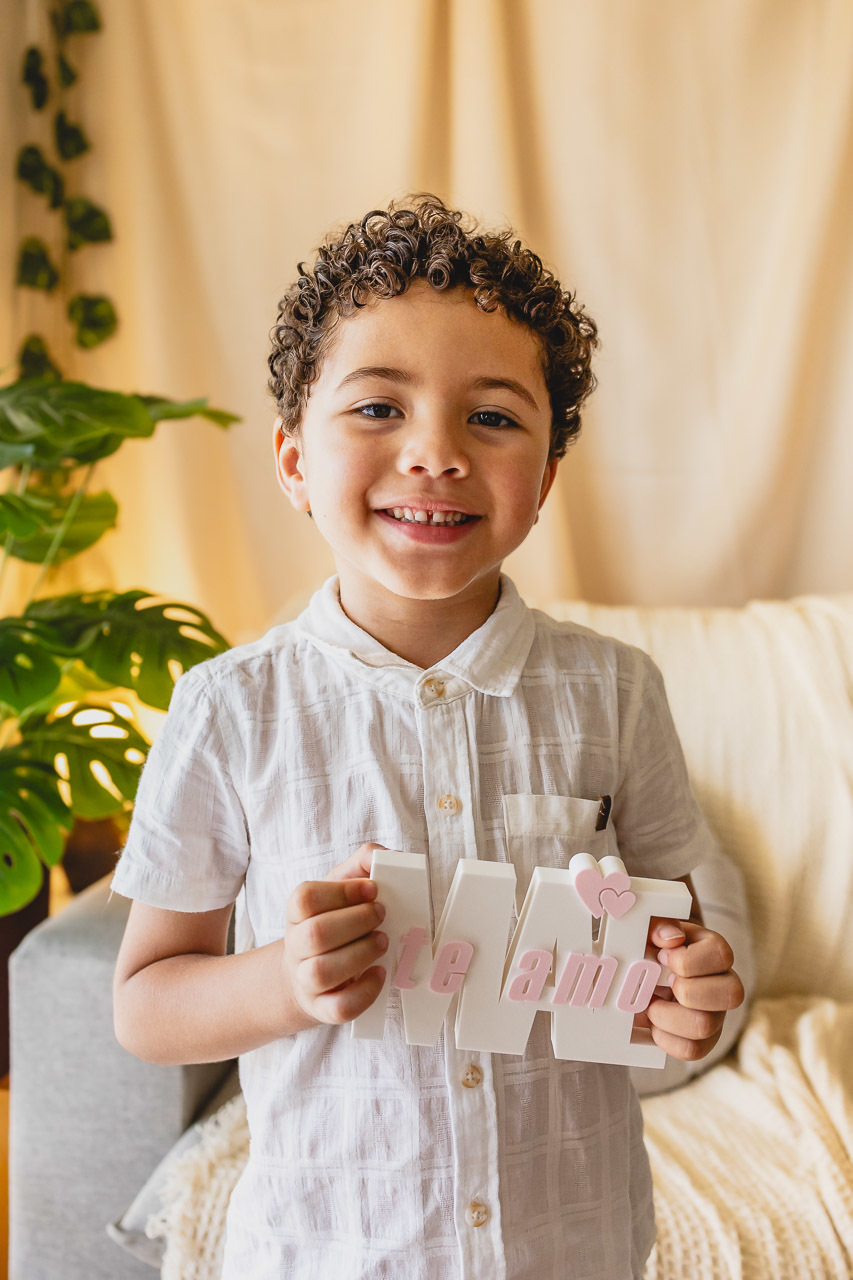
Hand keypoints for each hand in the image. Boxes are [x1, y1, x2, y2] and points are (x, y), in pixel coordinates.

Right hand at [282, 842, 388, 1024]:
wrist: (308, 975)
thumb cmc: (332, 924)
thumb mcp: (340, 890)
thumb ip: (361, 865)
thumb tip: (384, 855)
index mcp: (297, 913)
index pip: (305, 898)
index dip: (341, 892)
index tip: (372, 889)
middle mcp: (296, 946)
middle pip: (314, 935)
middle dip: (356, 922)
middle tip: (381, 914)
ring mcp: (305, 981)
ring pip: (321, 972)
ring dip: (360, 955)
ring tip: (382, 942)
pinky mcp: (322, 1008)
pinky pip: (338, 1008)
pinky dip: (364, 992)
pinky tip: (379, 973)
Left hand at [640, 918, 745, 1060]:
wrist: (651, 969)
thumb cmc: (657, 946)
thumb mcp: (656, 928)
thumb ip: (660, 924)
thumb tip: (668, 938)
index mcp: (716, 952)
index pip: (721, 955)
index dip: (688, 959)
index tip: (663, 956)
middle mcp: (725, 984)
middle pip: (732, 994)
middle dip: (687, 991)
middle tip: (664, 984)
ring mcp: (717, 1015)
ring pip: (706, 1026)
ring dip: (668, 1016)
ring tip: (650, 1005)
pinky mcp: (704, 1041)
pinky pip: (692, 1051)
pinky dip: (665, 1039)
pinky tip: (653, 1023)